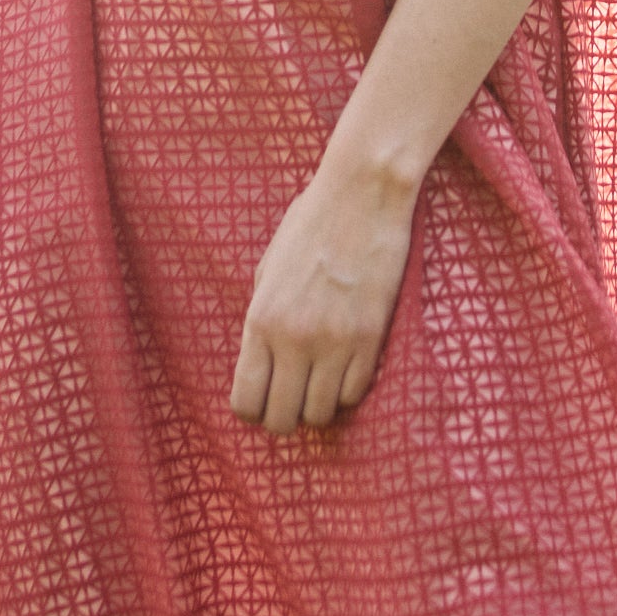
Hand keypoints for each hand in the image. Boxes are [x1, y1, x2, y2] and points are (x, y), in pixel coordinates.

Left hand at [230, 151, 419, 434]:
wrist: (362, 196)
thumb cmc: (310, 224)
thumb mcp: (268, 270)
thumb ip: (262, 320)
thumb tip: (262, 364)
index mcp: (261, 320)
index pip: (245, 401)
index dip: (252, 410)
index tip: (263, 400)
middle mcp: (294, 339)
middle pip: (281, 419)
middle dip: (284, 416)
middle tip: (293, 397)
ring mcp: (335, 343)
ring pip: (320, 415)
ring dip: (318, 404)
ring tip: (320, 380)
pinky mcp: (371, 339)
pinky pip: (354, 394)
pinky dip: (347, 390)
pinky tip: (345, 366)